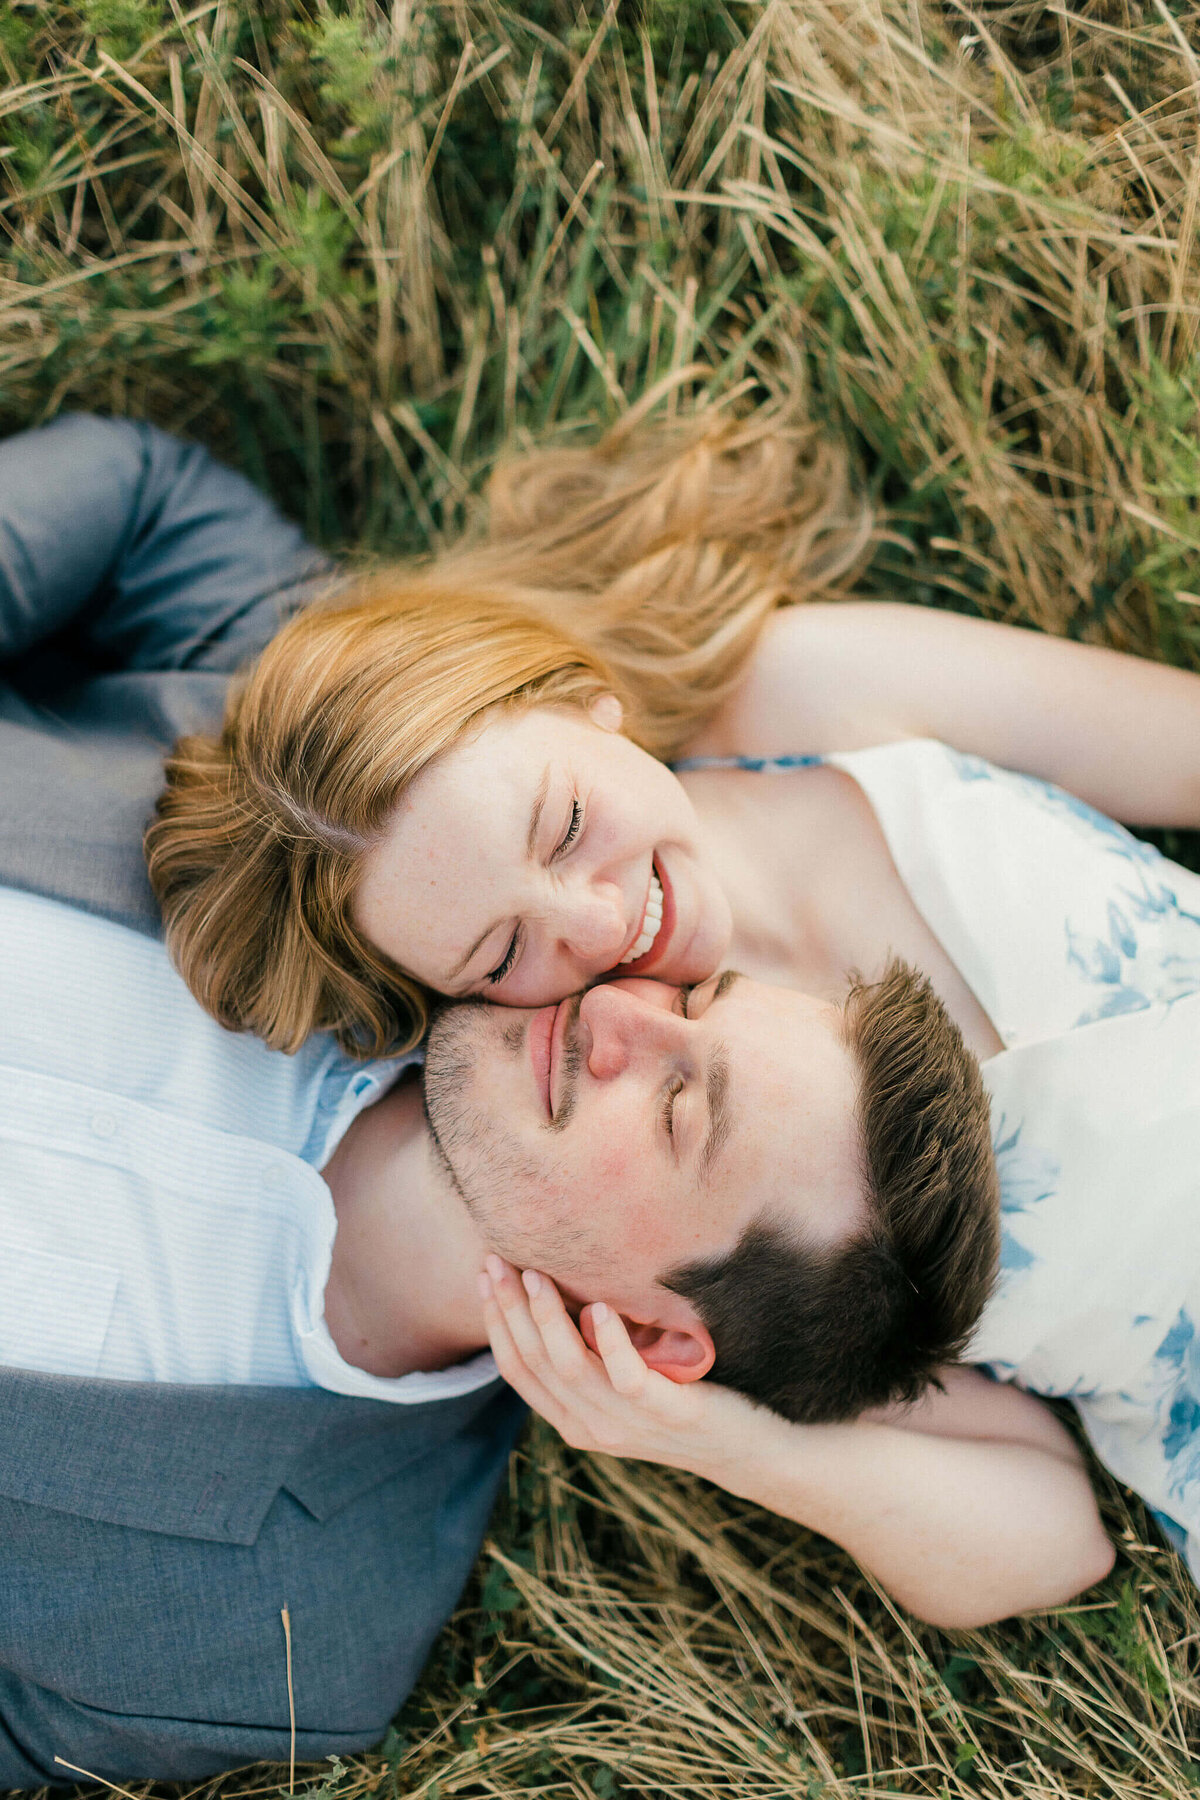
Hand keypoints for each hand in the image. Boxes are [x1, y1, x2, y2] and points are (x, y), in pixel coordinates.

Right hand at [479, 1255, 757, 1482]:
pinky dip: (609, 1340)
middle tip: (496, 1262)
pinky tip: (598, 1306)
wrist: (744, 1449)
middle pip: (536, 1362)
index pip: (518, 1369)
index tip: (485, 1276)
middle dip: (510, 1310)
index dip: (497, 1322)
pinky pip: (627, 1377)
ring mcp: (627, 1424)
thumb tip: (553, 1298)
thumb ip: (588, 1360)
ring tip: (536, 1276)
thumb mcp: (621, 1386)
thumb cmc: (680, 1402)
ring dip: (548, 1318)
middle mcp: (591, 1428)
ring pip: (570, 1367)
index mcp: (573, 1422)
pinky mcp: (665, 1412)